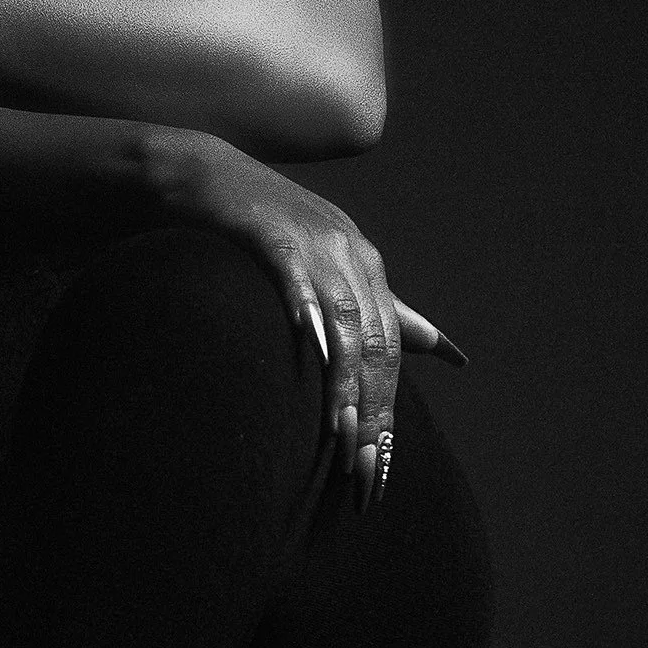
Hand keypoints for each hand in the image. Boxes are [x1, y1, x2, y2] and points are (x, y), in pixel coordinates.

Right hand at [154, 137, 465, 506]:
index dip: (386, 412)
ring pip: (344, 323)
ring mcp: (313, 243)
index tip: (380, 470)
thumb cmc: (264, 230)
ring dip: (345, 383)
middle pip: (375, 345)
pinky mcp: (271, 232)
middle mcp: (349, 255)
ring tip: (342, 437)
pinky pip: (295, 277)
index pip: (390, 353)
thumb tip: (443, 346)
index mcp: (366, 268)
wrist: (205, 174)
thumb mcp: (331, 269)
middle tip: (364, 472)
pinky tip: (309, 348)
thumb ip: (384, 310)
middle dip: (373, 413)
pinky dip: (305, 312)